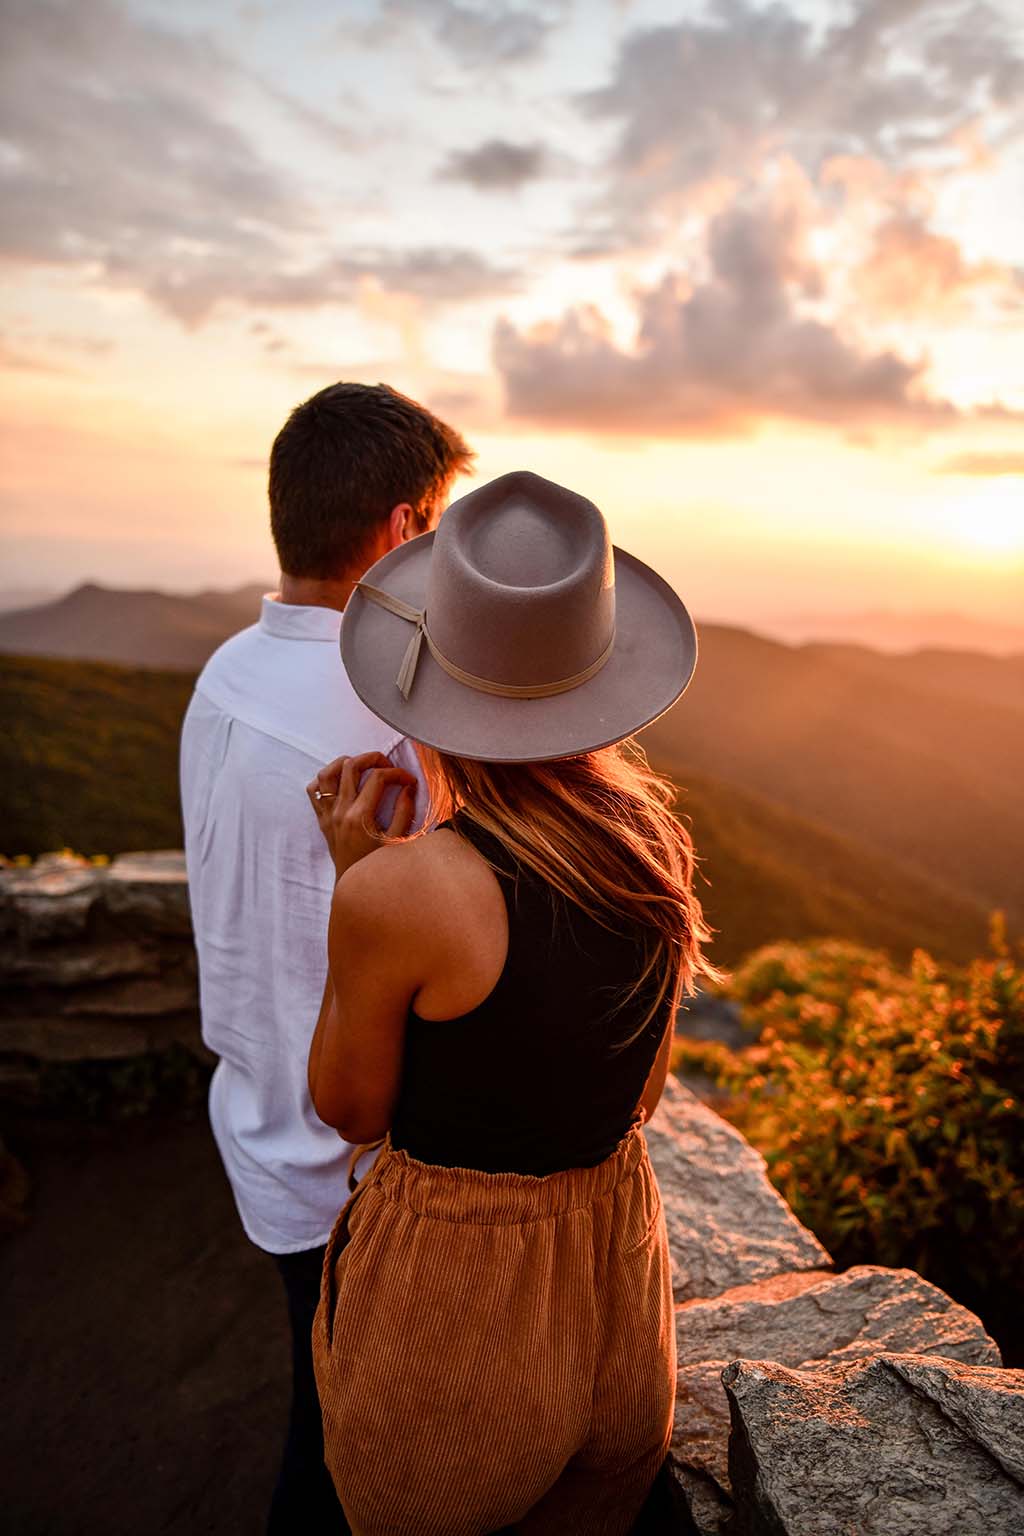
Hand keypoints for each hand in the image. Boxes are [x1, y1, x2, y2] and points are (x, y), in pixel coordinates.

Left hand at [306, 752, 416, 878]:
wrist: (353, 884)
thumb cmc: (376, 865)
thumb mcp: (397, 840)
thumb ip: (405, 811)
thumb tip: (409, 787)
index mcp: (360, 816)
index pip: (378, 778)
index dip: (397, 773)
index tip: (409, 780)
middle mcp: (340, 811)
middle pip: (351, 766)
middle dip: (372, 758)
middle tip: (387, 765)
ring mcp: (328, 814)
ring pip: (327, 773)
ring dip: (345, 763)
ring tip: (362, 767)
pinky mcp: (322, 819)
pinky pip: (314, 791)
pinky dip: (325, 780)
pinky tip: (341, 783)